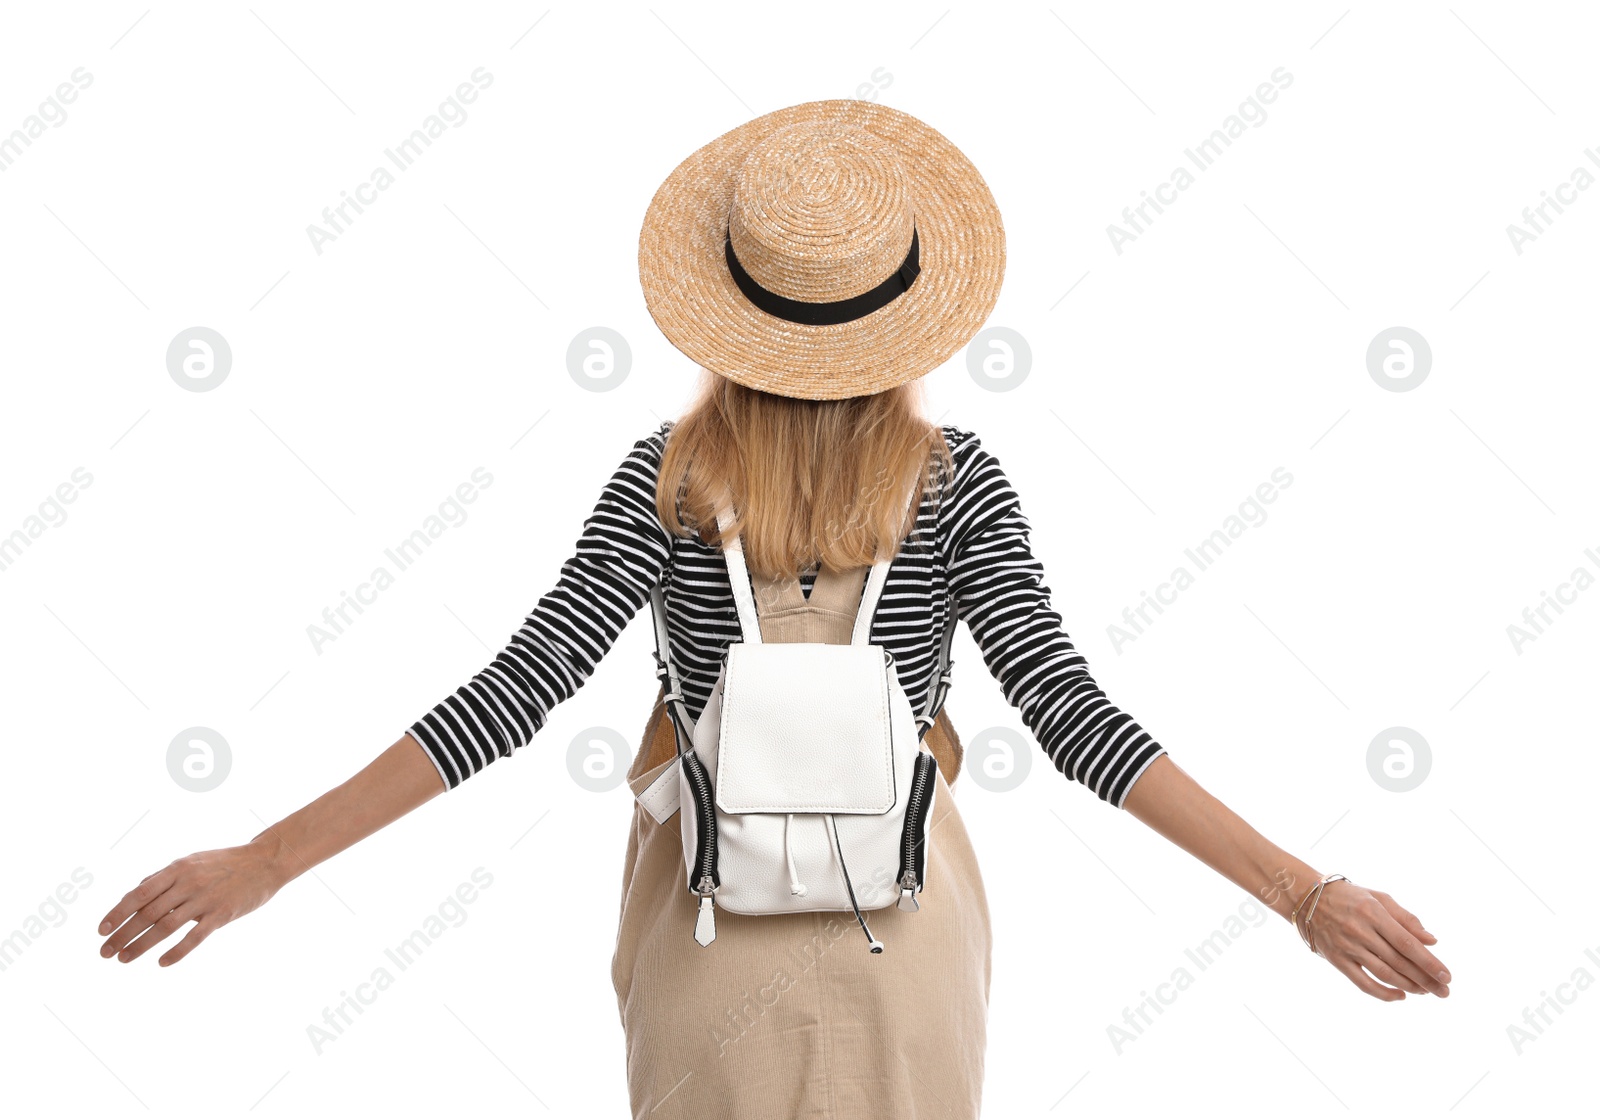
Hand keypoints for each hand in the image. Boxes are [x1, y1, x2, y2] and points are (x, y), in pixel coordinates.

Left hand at [97, 840, 285, 966]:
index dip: (117, 913)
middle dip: (122, 934)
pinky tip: (161, 963)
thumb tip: (135, 892)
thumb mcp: (193, 861)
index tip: (101, 930)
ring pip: (165, 926)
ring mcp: (206, 899)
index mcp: (178, 868)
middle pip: (147, 913)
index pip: (139, 894)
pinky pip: (195, 936)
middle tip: (105, 952)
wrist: (266, 861)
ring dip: (141, 945)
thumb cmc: (227, 862)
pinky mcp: (223, 914)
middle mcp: (189, 882)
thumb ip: (165, 877)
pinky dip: (176, 951)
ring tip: (124, 959)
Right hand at [1301, 881, 1450, 999]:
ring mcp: (1347, 947)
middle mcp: (1360, 931)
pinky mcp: (1337, 960)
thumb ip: (1406, 918)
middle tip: (1444, 991)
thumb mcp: (1378, 898)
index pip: (1407, 943)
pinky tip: (1400, 996)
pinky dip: (1383, 993)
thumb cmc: (1349, 896)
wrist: (1306, 898)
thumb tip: (1431, 940)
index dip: (1429, 962)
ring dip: (1409, 986)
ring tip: (1427, 992)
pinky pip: (1363, 983)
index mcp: (1373, 913)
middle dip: (1426, 979)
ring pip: (1384, 974)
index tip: (1447, 976)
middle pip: (1400, 962)